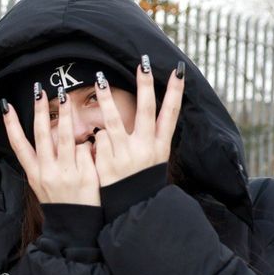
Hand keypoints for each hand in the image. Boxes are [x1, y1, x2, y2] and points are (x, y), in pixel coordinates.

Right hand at [2, 82, 99, 205]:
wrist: (75, 228)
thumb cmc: (61, 202)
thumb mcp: (43, 184)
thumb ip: (45, 161)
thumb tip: (51, 133)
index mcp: (34, 174)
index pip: (19, 145)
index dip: (11, 125)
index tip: (6, 106)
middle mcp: (48, 173)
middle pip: (42, 136)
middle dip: (40, 111)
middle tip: (40, 90)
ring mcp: (67, 173)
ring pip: (67, 137)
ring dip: (65, 115)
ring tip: (65, 96)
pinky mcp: (86, 175)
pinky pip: (88, 149)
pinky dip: (90, 146)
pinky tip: (95, 148)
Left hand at [92, 57, 183, 185]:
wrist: (130, 210)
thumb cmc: (141, 180)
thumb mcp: (153, 158)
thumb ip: (150, 135)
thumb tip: (152, 106)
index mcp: (159, 147)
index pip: (170, 115)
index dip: (176, 93)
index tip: (178, 72)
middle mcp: (144, 149)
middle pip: (145, 111)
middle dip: (145, 86)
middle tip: (142, 64)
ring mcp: (124, 157)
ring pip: (112, 121)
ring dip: (106, 99)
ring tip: (100, 80)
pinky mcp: (106, 164)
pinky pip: (97, 140)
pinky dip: (95, 141)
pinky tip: (95, 150)